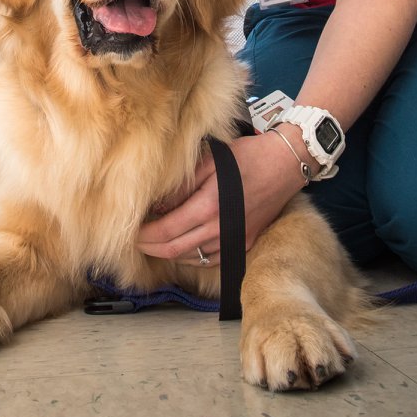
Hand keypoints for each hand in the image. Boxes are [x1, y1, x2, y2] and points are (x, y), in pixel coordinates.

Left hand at [136, 128, 310, 264]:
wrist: (285, 165)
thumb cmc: (247, 156)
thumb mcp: (210, 161)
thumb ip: (182, 185)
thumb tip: (156, 204)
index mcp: (209, 206)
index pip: (165, 232)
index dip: (144, 235)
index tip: (130, 230)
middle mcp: (221, 229)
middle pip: (174, 250)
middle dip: (150, 248)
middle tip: (136, 239)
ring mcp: (234, 240)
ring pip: (191, 258)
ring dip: (169, 252)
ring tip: (155, 241)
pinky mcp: (244, 243)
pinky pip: (211, 259)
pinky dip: (191, 256)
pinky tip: (182, 246)